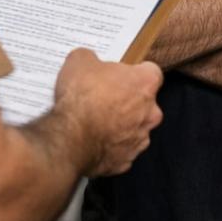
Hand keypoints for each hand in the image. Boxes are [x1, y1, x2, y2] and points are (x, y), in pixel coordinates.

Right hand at [54, 47, 163, 176]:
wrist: (70, 138)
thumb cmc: (81, 96)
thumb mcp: (80, 61)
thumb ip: (91, 59)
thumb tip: (89, 62)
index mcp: (146, 84)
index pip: (151, 72)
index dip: (134, 72)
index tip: (119, 76)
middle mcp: (151, 113)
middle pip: (145, 103)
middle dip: (129, 101)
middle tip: (104, 99)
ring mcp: (140, 140)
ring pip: (135, 129)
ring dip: (121, 126)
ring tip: (96, 123)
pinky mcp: (126, 162)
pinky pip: (121, 151)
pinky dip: (110, 147)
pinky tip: (93, 142)